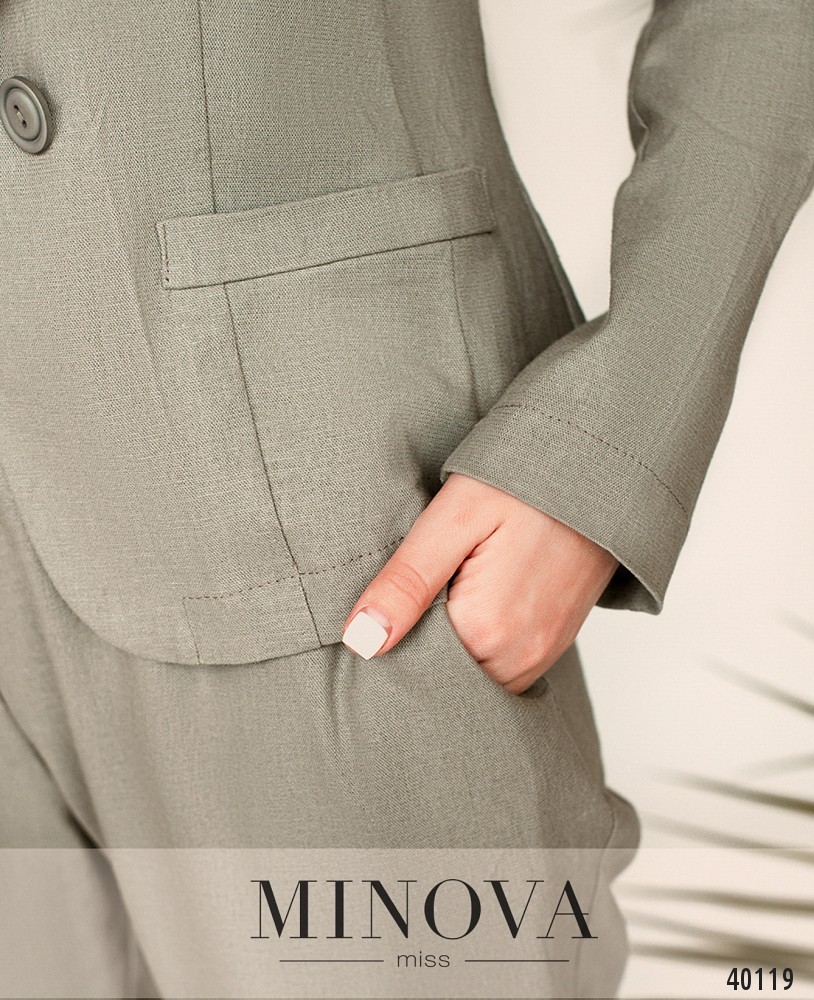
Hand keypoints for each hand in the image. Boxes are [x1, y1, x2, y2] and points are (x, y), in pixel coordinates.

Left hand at [340, 472, 619, 693]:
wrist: (596, 468)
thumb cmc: (523, 483)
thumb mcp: (452, 520)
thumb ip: (407, 583)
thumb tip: (360, 641)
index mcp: (487, 630)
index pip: (414, 666)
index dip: (389, 638)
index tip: (386, 600)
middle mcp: (520, 657)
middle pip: (445, 676)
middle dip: (420, 644)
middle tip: (417, 586)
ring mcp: (542, 655)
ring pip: (472, 673)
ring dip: (451, 644)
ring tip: (449, 586)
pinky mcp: (553, 645)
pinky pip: (501, 665)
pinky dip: (479, 642)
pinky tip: (472, 597)